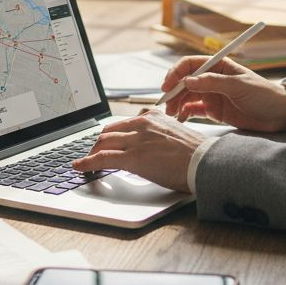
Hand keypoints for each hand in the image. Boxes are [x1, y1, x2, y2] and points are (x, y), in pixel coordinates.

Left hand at [72, 110, 204, 191]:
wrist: (205, 162)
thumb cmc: (196, 154)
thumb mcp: (176, 134)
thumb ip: (160, 134)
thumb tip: (152, 145)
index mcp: (153, 117)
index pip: (123, 123)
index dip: (110, 134)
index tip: (105, 141)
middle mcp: (142, 124)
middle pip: (109, 131)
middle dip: (98, 143)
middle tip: (93, 154)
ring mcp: (136, 140)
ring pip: (102, 142)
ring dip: (91, 153)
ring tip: (85, 162)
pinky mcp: (133, 157)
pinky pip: (102, 158)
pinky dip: (87, 163)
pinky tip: (80, 167)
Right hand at [162, 56, 285, 131]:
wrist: (278, 115)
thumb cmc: (263, 95)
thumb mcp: (239, 86)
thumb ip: (213, 83)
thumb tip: (187, 80)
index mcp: (218, 66)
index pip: (190, 64)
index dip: (176, 73)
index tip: (167, 86)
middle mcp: (211, 79)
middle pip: (184, 81)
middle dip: (173, 92)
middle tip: (167, 105)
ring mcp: (211, 94)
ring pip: (186, 96)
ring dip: (176, 103)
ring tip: (172, 115)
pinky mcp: (213, 110)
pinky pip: (192, 110)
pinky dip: (184, 113)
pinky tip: (181, 119)